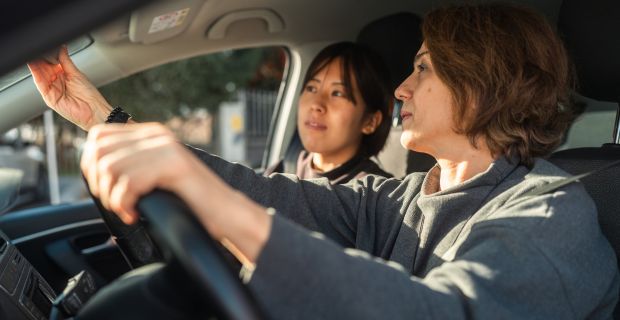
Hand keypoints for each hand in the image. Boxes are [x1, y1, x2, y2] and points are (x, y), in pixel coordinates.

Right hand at [28, 46, 113, 130]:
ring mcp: (52, 90)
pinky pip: (40, 84)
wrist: (95, 111)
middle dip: (39, 57)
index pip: (50, 63)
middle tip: (38, 48)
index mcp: (63, 76)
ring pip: (40, 75)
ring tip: (34, 53)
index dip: (46, 54)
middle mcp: (56, 83)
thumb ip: (65, 61)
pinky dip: (36, 74)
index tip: (44, 45)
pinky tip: (34, 65)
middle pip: (43, 68)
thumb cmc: (89, 96)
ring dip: (35, 64)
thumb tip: (61, 47)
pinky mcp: (49, 98)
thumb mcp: (76, 74)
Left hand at [81, 123, 271, 261]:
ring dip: (112, 197)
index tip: (105, 190)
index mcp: (152, 134)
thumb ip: (131, 165)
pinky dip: (124, 204)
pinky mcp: (174, 165)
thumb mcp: (155, 177)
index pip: (99, 136)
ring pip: (110, 167)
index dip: (90, 165)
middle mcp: (158, 135)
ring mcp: (167, 148)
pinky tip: (135, 213)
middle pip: (99, 151)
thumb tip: (93, 169)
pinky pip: (129, 182)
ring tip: (127, 210)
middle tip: (116, 203)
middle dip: (99, 184)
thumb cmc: (191, 202)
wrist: (227, 213)